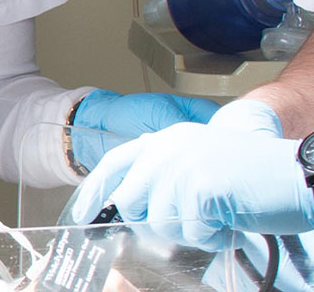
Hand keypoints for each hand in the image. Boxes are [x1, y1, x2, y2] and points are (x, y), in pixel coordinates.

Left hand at [69, 101, 313, 248]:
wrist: (296, 171)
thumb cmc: (255, 174)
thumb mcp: (201, 164)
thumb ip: (168, 177)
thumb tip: (139, 207)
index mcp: (166, 139)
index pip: (116, 162)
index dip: (96, 189)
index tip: (82, 213)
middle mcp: (167, 149)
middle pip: (132, 200)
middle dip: (156, 222)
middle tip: (192, 222)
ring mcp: (180, 167)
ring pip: (159, 222)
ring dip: (190, 232)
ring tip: (218, 218)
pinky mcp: (197, 188)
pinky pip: (190, 232)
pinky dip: (212, 237)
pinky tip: (230, 223)